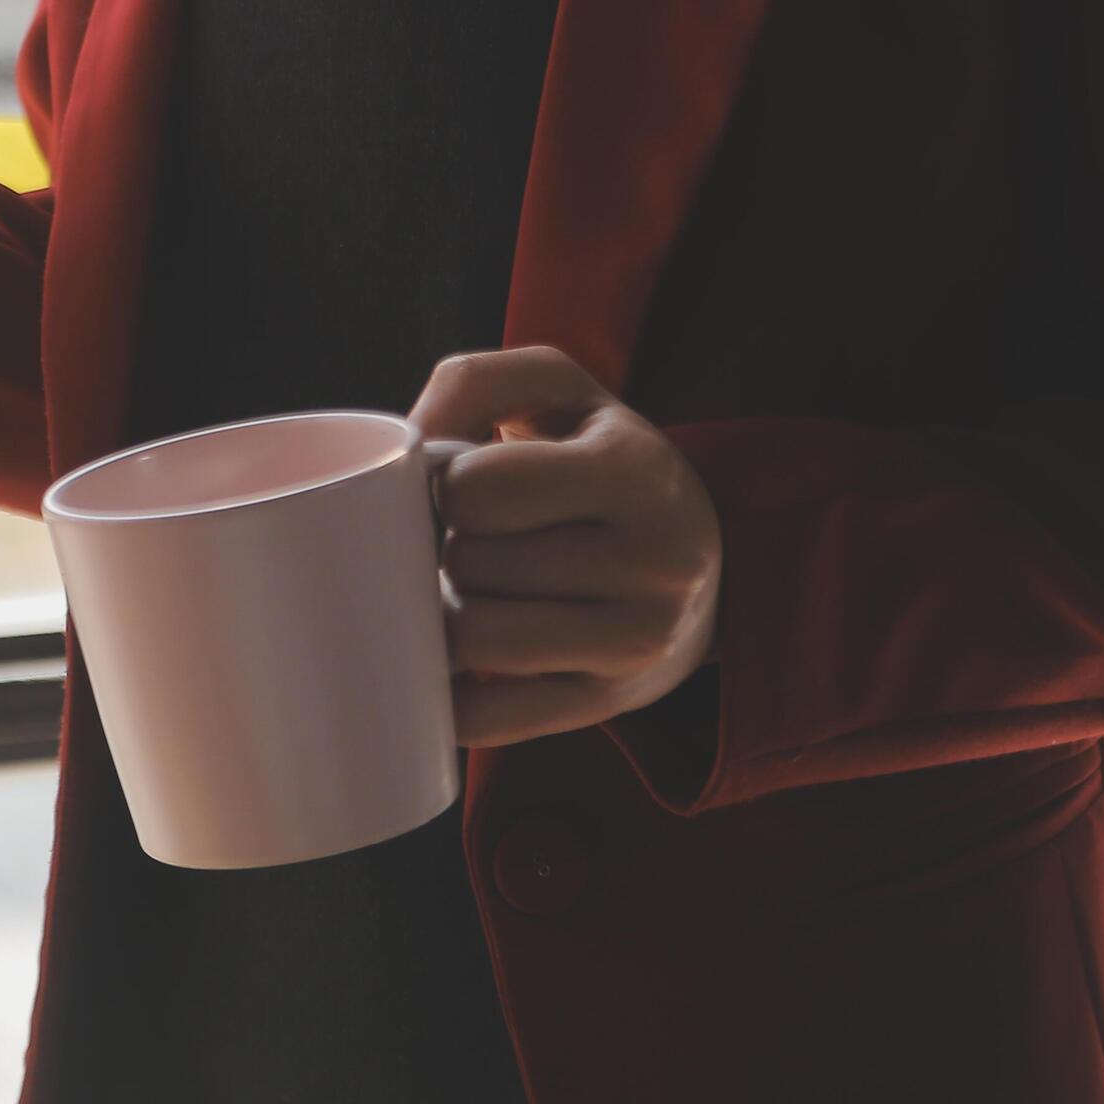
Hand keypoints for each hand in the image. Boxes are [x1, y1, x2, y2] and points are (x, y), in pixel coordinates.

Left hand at [410, 346, 722, 746]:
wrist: (699, 554)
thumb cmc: (598, 457)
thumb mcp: (559, 391)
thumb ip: (473, 383)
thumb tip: (404, 446)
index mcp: (633, 473)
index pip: (477, 489)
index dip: (446, 486)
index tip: (464, 487)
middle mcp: (651, 562)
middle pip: (469, 566)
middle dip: (449, 552)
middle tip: (476, 544)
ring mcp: (635, 644)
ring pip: (471, 642)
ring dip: (447, 617)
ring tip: (474, 592)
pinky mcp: (609, 704)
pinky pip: (487, 719)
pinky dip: (448, 699)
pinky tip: (455, 666)